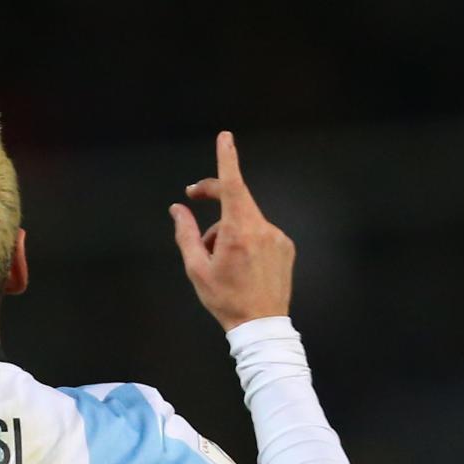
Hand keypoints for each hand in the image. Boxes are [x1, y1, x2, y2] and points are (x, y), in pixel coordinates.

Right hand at [168, 132, 293, 331]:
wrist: (261, 325)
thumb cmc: (225, 299)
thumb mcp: (196, 268)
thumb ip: (185, 233)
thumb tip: (178, 209)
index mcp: (239, 232)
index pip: (233, 185)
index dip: (227, 159)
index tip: (225, 138)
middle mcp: (262, 229)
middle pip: (236, 199)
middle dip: (213, 196)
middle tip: (190, 197)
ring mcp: (277, 237)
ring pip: (245, 220)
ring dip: (227, 230)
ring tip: (218, 260)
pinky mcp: (285, 246)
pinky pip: (259, 233)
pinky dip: (245, 240)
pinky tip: (239, 265)